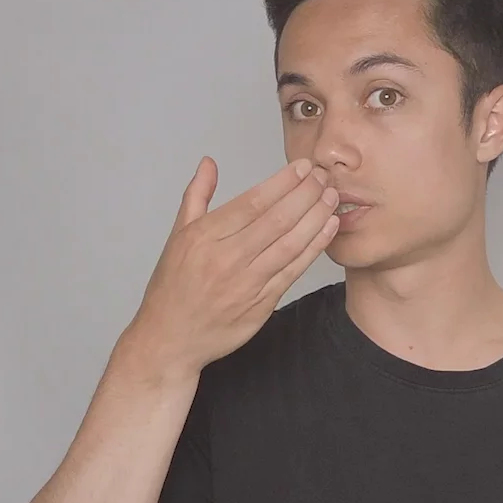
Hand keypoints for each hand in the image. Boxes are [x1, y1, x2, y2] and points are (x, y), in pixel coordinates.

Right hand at [126, 156, 339, 378]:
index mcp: (205, 237)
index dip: (283, 182)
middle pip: (276, 219)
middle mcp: (226, 258)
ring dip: (316, 217)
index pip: (253, 202)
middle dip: (306, 194)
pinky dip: (314, 248)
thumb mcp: (177, 236)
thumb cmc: (173, 287)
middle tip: (325, 176)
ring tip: (332, 197)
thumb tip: (209, 163)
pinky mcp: (261, 304)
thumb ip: (196, 196)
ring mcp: (246, 283)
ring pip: (290, 244)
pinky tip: (328, 228)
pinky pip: (294, 271)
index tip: (304, 167)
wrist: (170, 339)